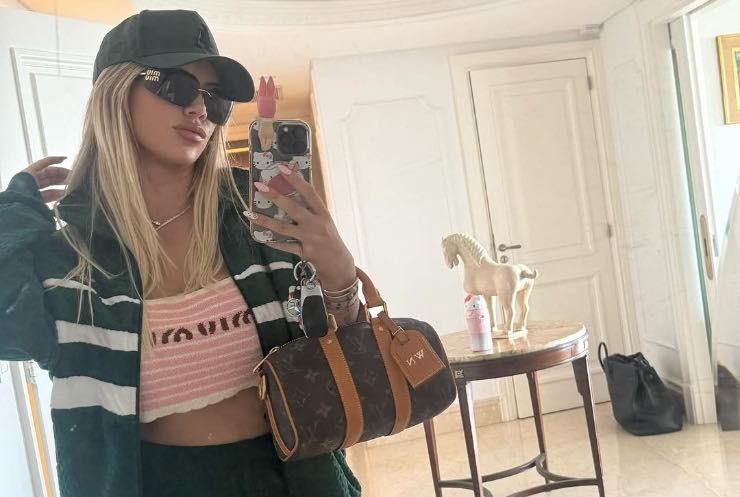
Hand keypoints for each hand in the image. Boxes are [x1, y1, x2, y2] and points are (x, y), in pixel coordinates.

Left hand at [22, 156, 69, 202]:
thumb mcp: (32, 172)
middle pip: (49, 174)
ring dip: (61, 184)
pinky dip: (57, 193)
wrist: (17, 203)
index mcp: (29, 171)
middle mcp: (31, 180)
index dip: (55, 160)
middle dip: (61, 174)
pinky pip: (49, 194)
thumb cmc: (22, 185)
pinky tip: (66, 193)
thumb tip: (62, 162)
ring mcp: (34, 190)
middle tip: (73, 177)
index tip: (66, 159)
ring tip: (72, 185)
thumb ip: (47, 167)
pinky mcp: (37, 199)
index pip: (44, 163)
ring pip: (50, 184)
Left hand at [244, 164, 355, 290]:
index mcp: (323, 213)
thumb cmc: (330, 240)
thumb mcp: (325, 222)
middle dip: (275, 196)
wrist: (340, 266)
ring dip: (265, 220)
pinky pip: (285, 246)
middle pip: (293, 208)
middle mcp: (317, 224)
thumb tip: (289, 195)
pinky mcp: (305, 252)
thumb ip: (310, 211)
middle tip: (259, 186)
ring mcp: (310, 239)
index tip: (283, 168)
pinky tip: (262, 237)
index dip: (296, 179)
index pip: (309, 192)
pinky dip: (273, 242)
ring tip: (251, 214)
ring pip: (283, 228)